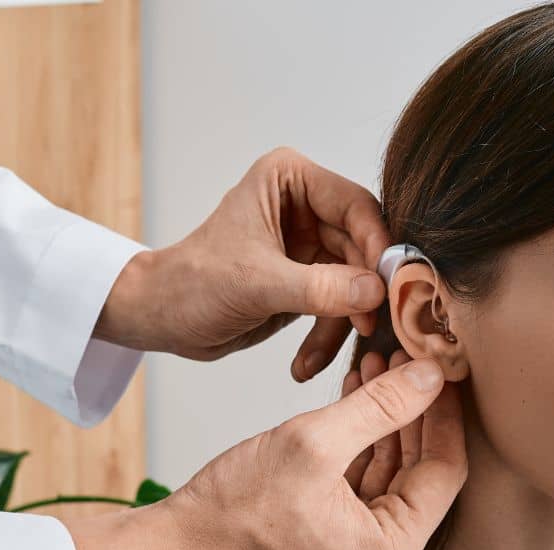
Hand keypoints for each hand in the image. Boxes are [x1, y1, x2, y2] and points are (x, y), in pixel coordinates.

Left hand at [93, 147, 390, 381]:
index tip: (390, 286)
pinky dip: (328, 337)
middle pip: (364, 247)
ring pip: (356, 283)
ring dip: (344, 323)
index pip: (356, 206)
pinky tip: (305, 364)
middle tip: (372, 328)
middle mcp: (306, 205)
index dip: (377, 246)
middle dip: (365, 292)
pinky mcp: (309, 281)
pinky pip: (339, 307)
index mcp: (290, 180)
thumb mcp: (257, 285)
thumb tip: (375, 292)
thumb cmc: (192, 284)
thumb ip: (318, 287)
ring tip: (324, 356)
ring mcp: (310, 245)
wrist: (163, 318)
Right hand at [162, 356, 465, 549]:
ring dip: (385, 422)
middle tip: (407, 359)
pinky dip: (361, 445)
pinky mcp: (334, 546)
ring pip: (391, 477)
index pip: (444, 471)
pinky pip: (362, 488)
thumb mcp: (315, 442)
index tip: (440, 368)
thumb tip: (432, 374)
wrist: (179, 546)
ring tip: (376, 366)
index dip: (443, 413)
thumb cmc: (235, 508)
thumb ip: (382, 406)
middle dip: (412, 412)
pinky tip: (355, 397)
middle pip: (420, 474)